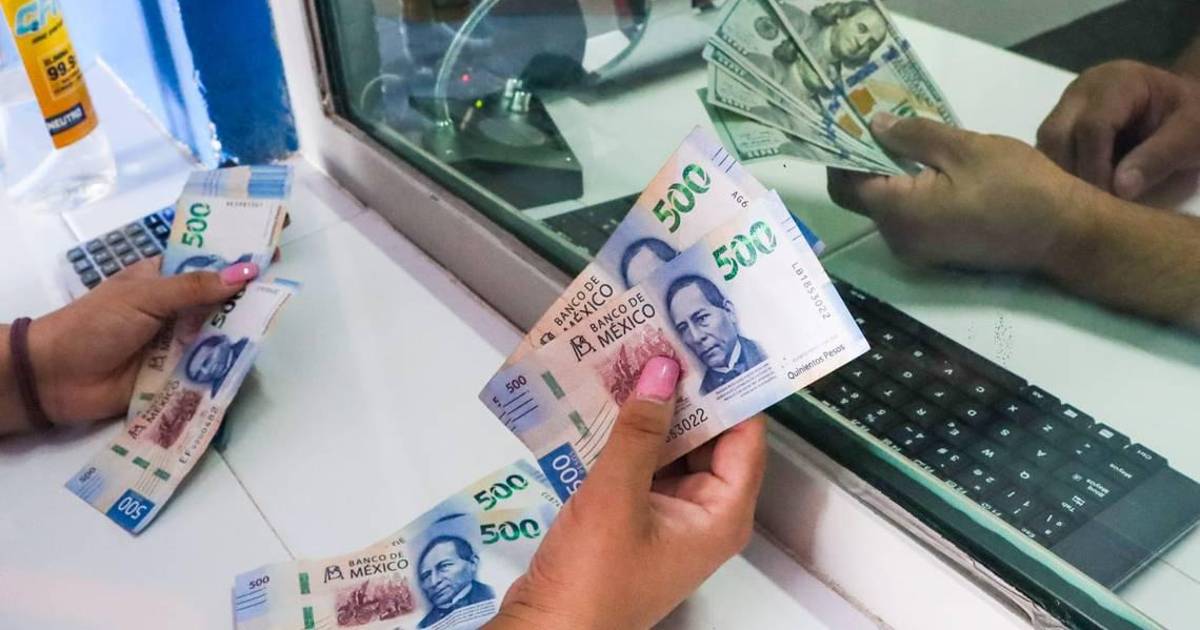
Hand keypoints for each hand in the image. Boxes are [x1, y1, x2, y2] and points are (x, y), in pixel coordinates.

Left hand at [25, 259, 257, 426]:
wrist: (57, 377)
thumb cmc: (94, 324)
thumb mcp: (144, 296)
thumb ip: (194, 287)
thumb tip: (245, 272)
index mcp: (165, 279)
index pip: (210, 260)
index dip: (239, 253)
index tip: (273, 245)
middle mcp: (178, 308)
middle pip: (223, 299)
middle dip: (250, 295)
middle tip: (284, 290)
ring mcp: (180, 342)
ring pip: (221, 334)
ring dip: (242, 331)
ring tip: (273, 322)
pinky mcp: (180, 374)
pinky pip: (210, 368)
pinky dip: (228, 365)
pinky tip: (251, 360)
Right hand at [488, 357, 766, 629]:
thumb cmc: (593, 580)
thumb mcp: (617, 496)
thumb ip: (640, 430)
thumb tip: (664, 371)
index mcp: (721, 515)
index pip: (745, 436)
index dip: (730, 388)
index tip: (709, 342)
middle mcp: (703, 514)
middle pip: (707, 438)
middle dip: (682, 391)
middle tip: (661, 338)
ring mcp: (667, 517)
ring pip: (669, 448)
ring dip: (649, 410)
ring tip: (630, 358)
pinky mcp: (633, 518)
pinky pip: (639, 465)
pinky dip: (625, 435)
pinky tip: (604, 400)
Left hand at [828, 114, 1092, 272]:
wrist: (1063, 233)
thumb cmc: (1016, 185)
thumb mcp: (963, 148)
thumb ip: (912, 135)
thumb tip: (873, 126)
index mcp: (898, 213)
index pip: (846, 183)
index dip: (845, 152)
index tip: (857, 123)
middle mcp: (898, 238)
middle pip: (861, 197)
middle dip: (865, 160)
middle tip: (886, 124)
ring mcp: (917, 250)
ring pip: (885, 207)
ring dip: (890, 174)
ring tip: (911, 139)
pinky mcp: (935, 252)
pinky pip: (907, 217)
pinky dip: (909, 191)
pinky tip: (931, 166)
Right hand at [1036, 60, 1199, 198]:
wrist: (1183, 109)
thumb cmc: (1193, 118)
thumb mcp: (1191, 135)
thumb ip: (1159, 157)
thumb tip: (1119, 189)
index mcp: (1118, 82)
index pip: (1092, 126)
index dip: (1095, 167)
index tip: (1109, 200)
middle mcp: (1083, 90)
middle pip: (1057, 134)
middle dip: (1070, 174)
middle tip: (1092, 206)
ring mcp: (1068, 105)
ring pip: (1046, 145)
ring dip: (1060, 177)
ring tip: (1085, 201)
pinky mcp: (1062, 123)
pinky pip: (1048, 152)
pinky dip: (1059, 175)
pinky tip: (1079, 192)